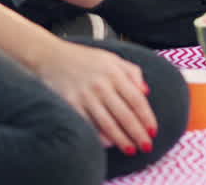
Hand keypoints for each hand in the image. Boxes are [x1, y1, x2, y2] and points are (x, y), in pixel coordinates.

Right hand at [35, 39, 156, 154]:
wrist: (51, 56)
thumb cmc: (85, 59)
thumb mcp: (113, 58)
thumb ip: (132, 72)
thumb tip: (146, 92)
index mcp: (114, 73)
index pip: (136, 100)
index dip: (147, 117)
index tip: (154, 131)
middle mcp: (101, 85)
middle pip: (125, 114)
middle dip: (138, 133)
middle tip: (147, 146)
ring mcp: (85, 96)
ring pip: (108, 123)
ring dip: (121, 139)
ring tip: (131, 150)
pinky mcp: (70, 104)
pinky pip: (88, 125)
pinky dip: (99, 136)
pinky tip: (108, 145)